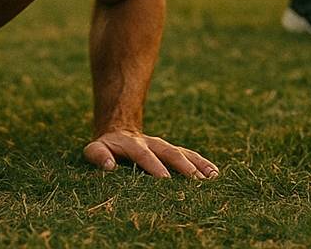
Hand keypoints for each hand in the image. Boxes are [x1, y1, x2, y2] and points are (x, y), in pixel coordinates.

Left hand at [83, 129, 218, 179]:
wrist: (120, 130)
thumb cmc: (106, 147)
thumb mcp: (95, 148)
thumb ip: (97, 155)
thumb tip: (108, 166)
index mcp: (133, 144)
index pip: (144, 155)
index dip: (153, 165)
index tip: (164, 178)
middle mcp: (153, 143)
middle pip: (170, 152)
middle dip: (182, 166)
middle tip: (195, 180)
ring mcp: (165, 147)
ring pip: (183, 153)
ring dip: (197, 164)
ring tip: (211, 177)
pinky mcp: (173, 152)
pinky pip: (190, 156)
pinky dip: (202, 164)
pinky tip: (214, 174)